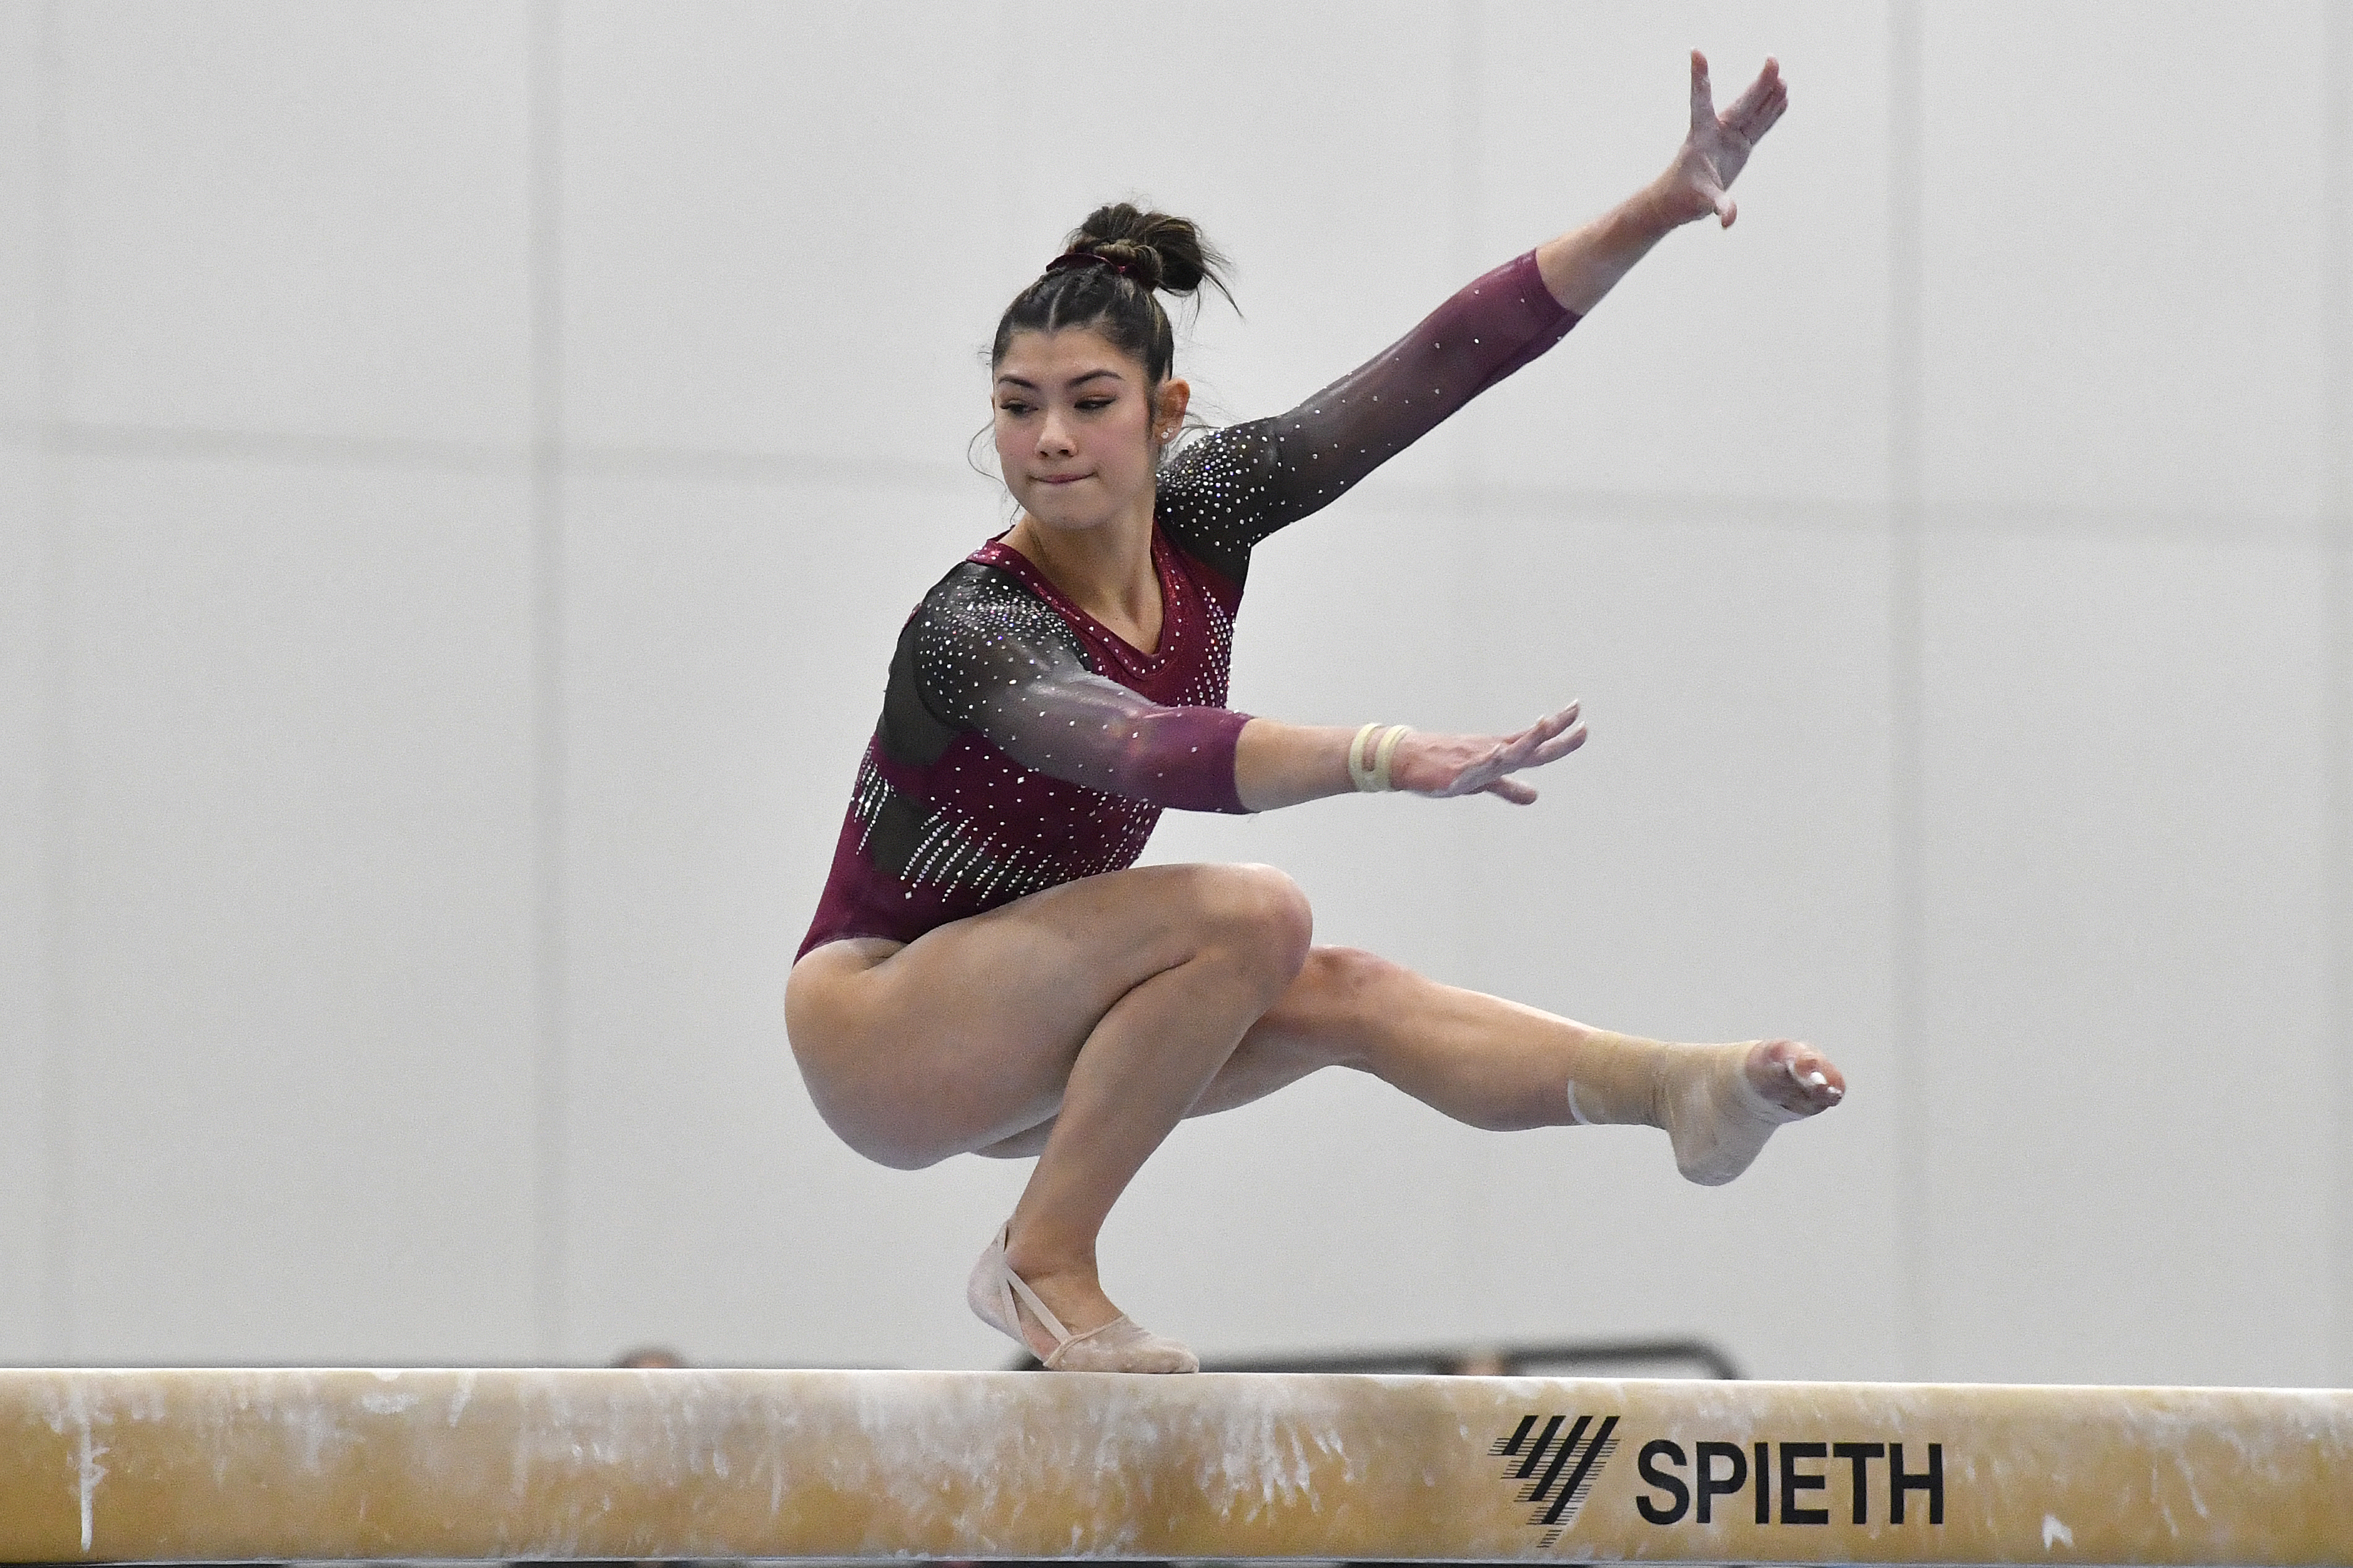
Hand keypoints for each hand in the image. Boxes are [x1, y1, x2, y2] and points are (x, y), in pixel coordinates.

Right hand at [1390, 703, 1587, 804]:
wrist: (1406, 760)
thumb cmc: (1443, 766)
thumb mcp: (1483, 781)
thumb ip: (1509, 787)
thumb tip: (1535, 796)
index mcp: (1500, 752)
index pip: (1535, 740)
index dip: (1558, 729)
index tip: (1579, 715)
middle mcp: (1492, 751)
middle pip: (1529, 745)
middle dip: (1554, 736)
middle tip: (1581, 726)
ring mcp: (1474, 761)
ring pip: (1505, 751)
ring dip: (1525, 741)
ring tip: (1543, 727)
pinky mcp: (1455, 773)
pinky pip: (1473, 767)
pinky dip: (1486, 761)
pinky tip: (1497, 754)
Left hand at [1661, 50, 1787, 228]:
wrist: (1677, 203)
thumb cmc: (1681, 199)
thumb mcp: (1700, 203)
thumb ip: (1717, 207)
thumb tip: (1728, 218)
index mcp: (1700, 137)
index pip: (1700, 101)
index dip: (1699, 78)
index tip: (1696, 52)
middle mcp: (1717, 132)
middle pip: (1741, 104)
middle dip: (1757, 84)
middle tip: (1773, 61)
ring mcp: (1730, 138)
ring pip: (1753, 112)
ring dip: (1768, 95)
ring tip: (1782, 77)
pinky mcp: (1740, 148)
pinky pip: (1759, 127)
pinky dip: (1771, 114)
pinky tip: (1782, 99)